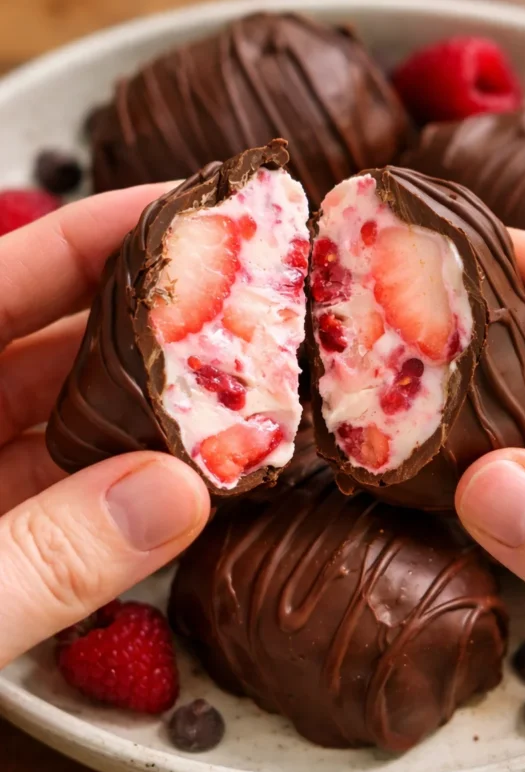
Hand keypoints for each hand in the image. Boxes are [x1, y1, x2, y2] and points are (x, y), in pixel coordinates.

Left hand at [0, 187, 209, 668]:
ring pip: (54, 423)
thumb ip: (38, 561)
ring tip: (231, 391)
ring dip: (141, 411)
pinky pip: (54, 498)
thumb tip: (176, 498)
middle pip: (38, 342)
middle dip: (140, 319)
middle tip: (240, 303)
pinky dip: (115, 491)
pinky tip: (181, 482)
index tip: (181, 210)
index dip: (88, 237)